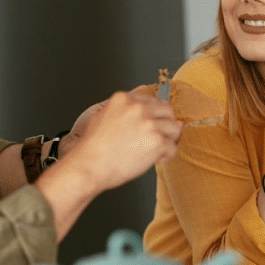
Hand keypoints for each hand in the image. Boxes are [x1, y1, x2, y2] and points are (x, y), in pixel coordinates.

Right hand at [62, 85, 181, 191]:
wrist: (89, 165)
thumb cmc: (93, 147)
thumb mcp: (103, 115)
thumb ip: (124, 107)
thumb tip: (144, 100)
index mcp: (125, 99)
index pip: (153, 100)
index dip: (155, 115)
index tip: (154, 124)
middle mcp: (138, 108)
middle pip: (168, 111)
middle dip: (166, 125)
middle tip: (159, 138)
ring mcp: (149, 124)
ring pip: (174, 128)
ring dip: (168, 140)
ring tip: (155, 150)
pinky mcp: (156, 142)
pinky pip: (172, 148)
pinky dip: (165, 156)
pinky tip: (153, 159)